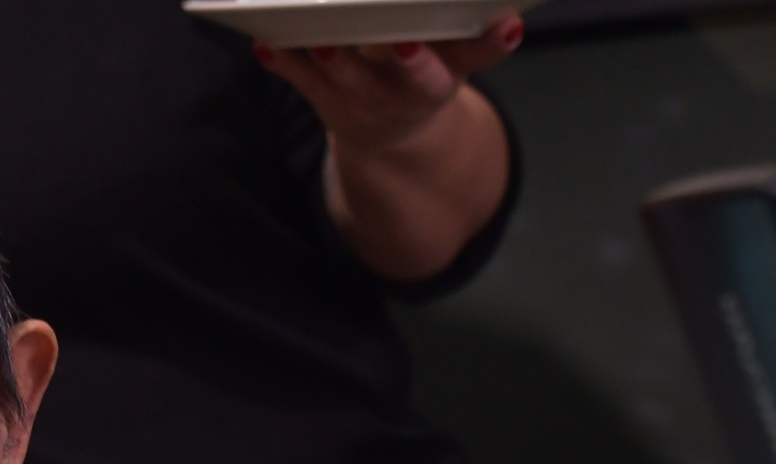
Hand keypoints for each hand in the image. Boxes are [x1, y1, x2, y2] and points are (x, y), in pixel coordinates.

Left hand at [253, 19, 522, 153]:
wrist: (388, 131)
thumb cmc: (421, 76)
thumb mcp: (457, 62)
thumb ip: (480, 42)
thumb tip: (510, 19)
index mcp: (441, 80)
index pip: (463, 64)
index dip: (475, 48)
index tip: (488, 29)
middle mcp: (404, 94)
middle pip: (409, 78)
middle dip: (408, 61)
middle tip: (401, 40)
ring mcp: (361, 98)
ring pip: (347, 78)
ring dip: (334, 58)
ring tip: (322, 38)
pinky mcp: (324, 99)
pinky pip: (301, 80)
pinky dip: (282, 63)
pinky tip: (265, 44)